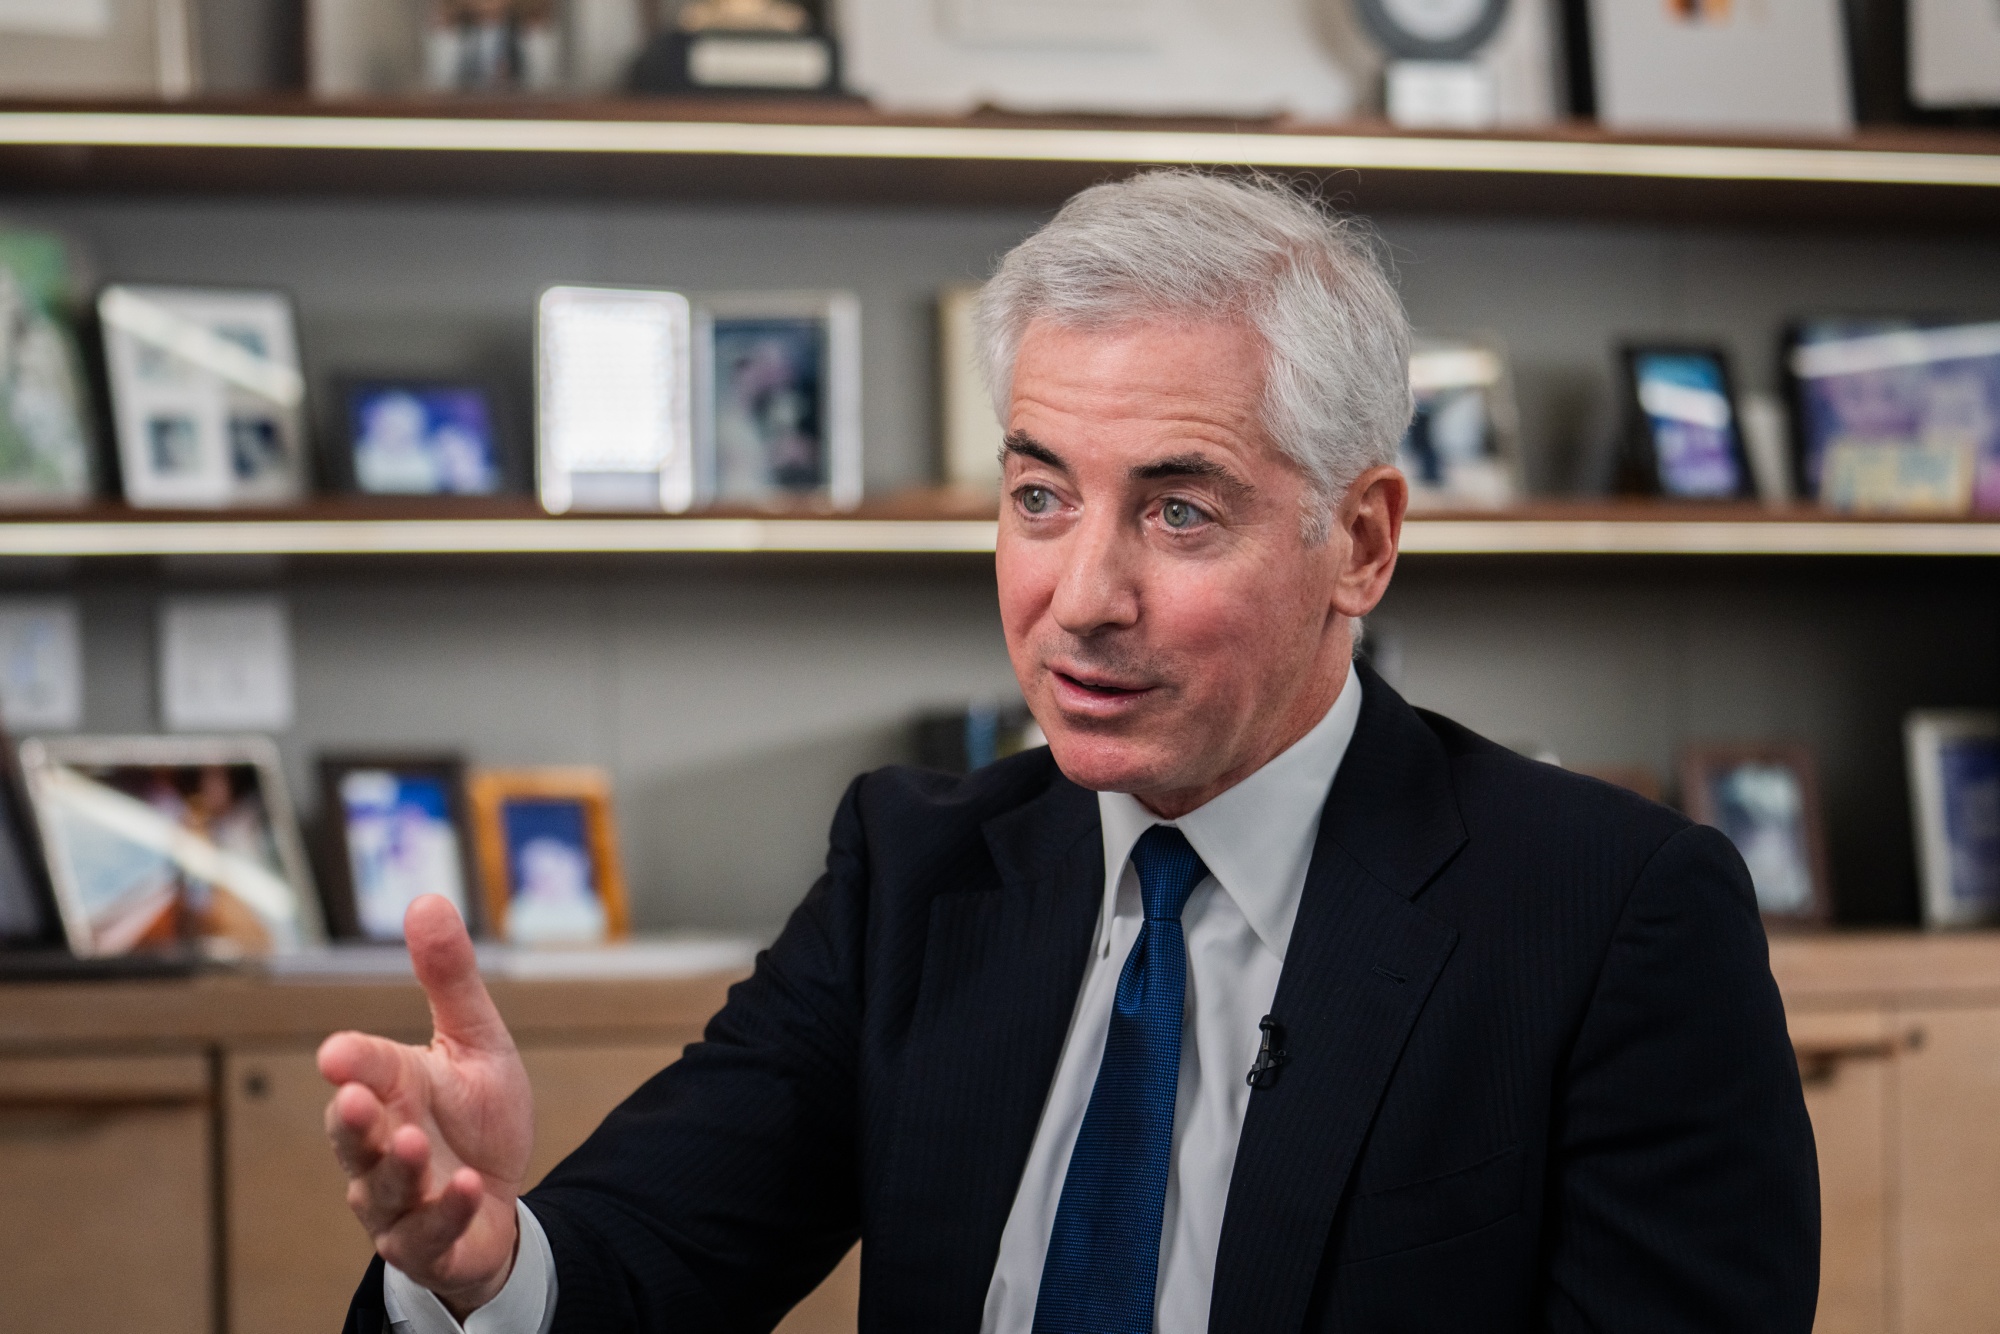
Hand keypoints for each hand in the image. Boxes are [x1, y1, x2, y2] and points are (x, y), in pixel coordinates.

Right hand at [318, 895, 533, 1318]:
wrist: (497, 1197)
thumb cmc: (474, 1115)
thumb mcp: (475, 1039)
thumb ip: (449, 978)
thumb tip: (427, 898)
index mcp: (392, 1090)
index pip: (365, 1071)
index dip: (352, 1061)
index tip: (337, 1051)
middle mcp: (381, 1147)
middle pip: (352, 1136)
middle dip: (352, 1120)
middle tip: (357, 1098)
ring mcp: (398, 1202)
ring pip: (380, 1191)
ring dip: (394, 1168)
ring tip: (412, 1142)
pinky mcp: (428, 1244)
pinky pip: (429, 1235)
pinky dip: (445, 1212)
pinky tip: (464, 1186)